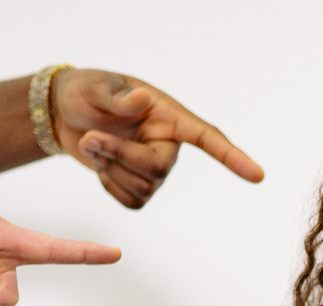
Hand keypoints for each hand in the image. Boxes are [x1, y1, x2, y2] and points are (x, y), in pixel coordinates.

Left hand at [52, 68, 263, 208]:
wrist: (65, 112)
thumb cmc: (86, 92)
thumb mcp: (97, 86)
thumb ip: (119, 96)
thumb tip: (142, 100)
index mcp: (169, 117)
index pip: (207, 138)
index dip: (233, 157)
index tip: (258, 176)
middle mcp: (169, 144)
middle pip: (158, 171)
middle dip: (121, 158)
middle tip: (91, 138)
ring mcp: (156, 168)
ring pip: (144, 190)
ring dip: (110, 170)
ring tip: (93, 144)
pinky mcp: (140, 185)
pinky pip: (132, 203)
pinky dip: (110, 188)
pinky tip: (102, 166)